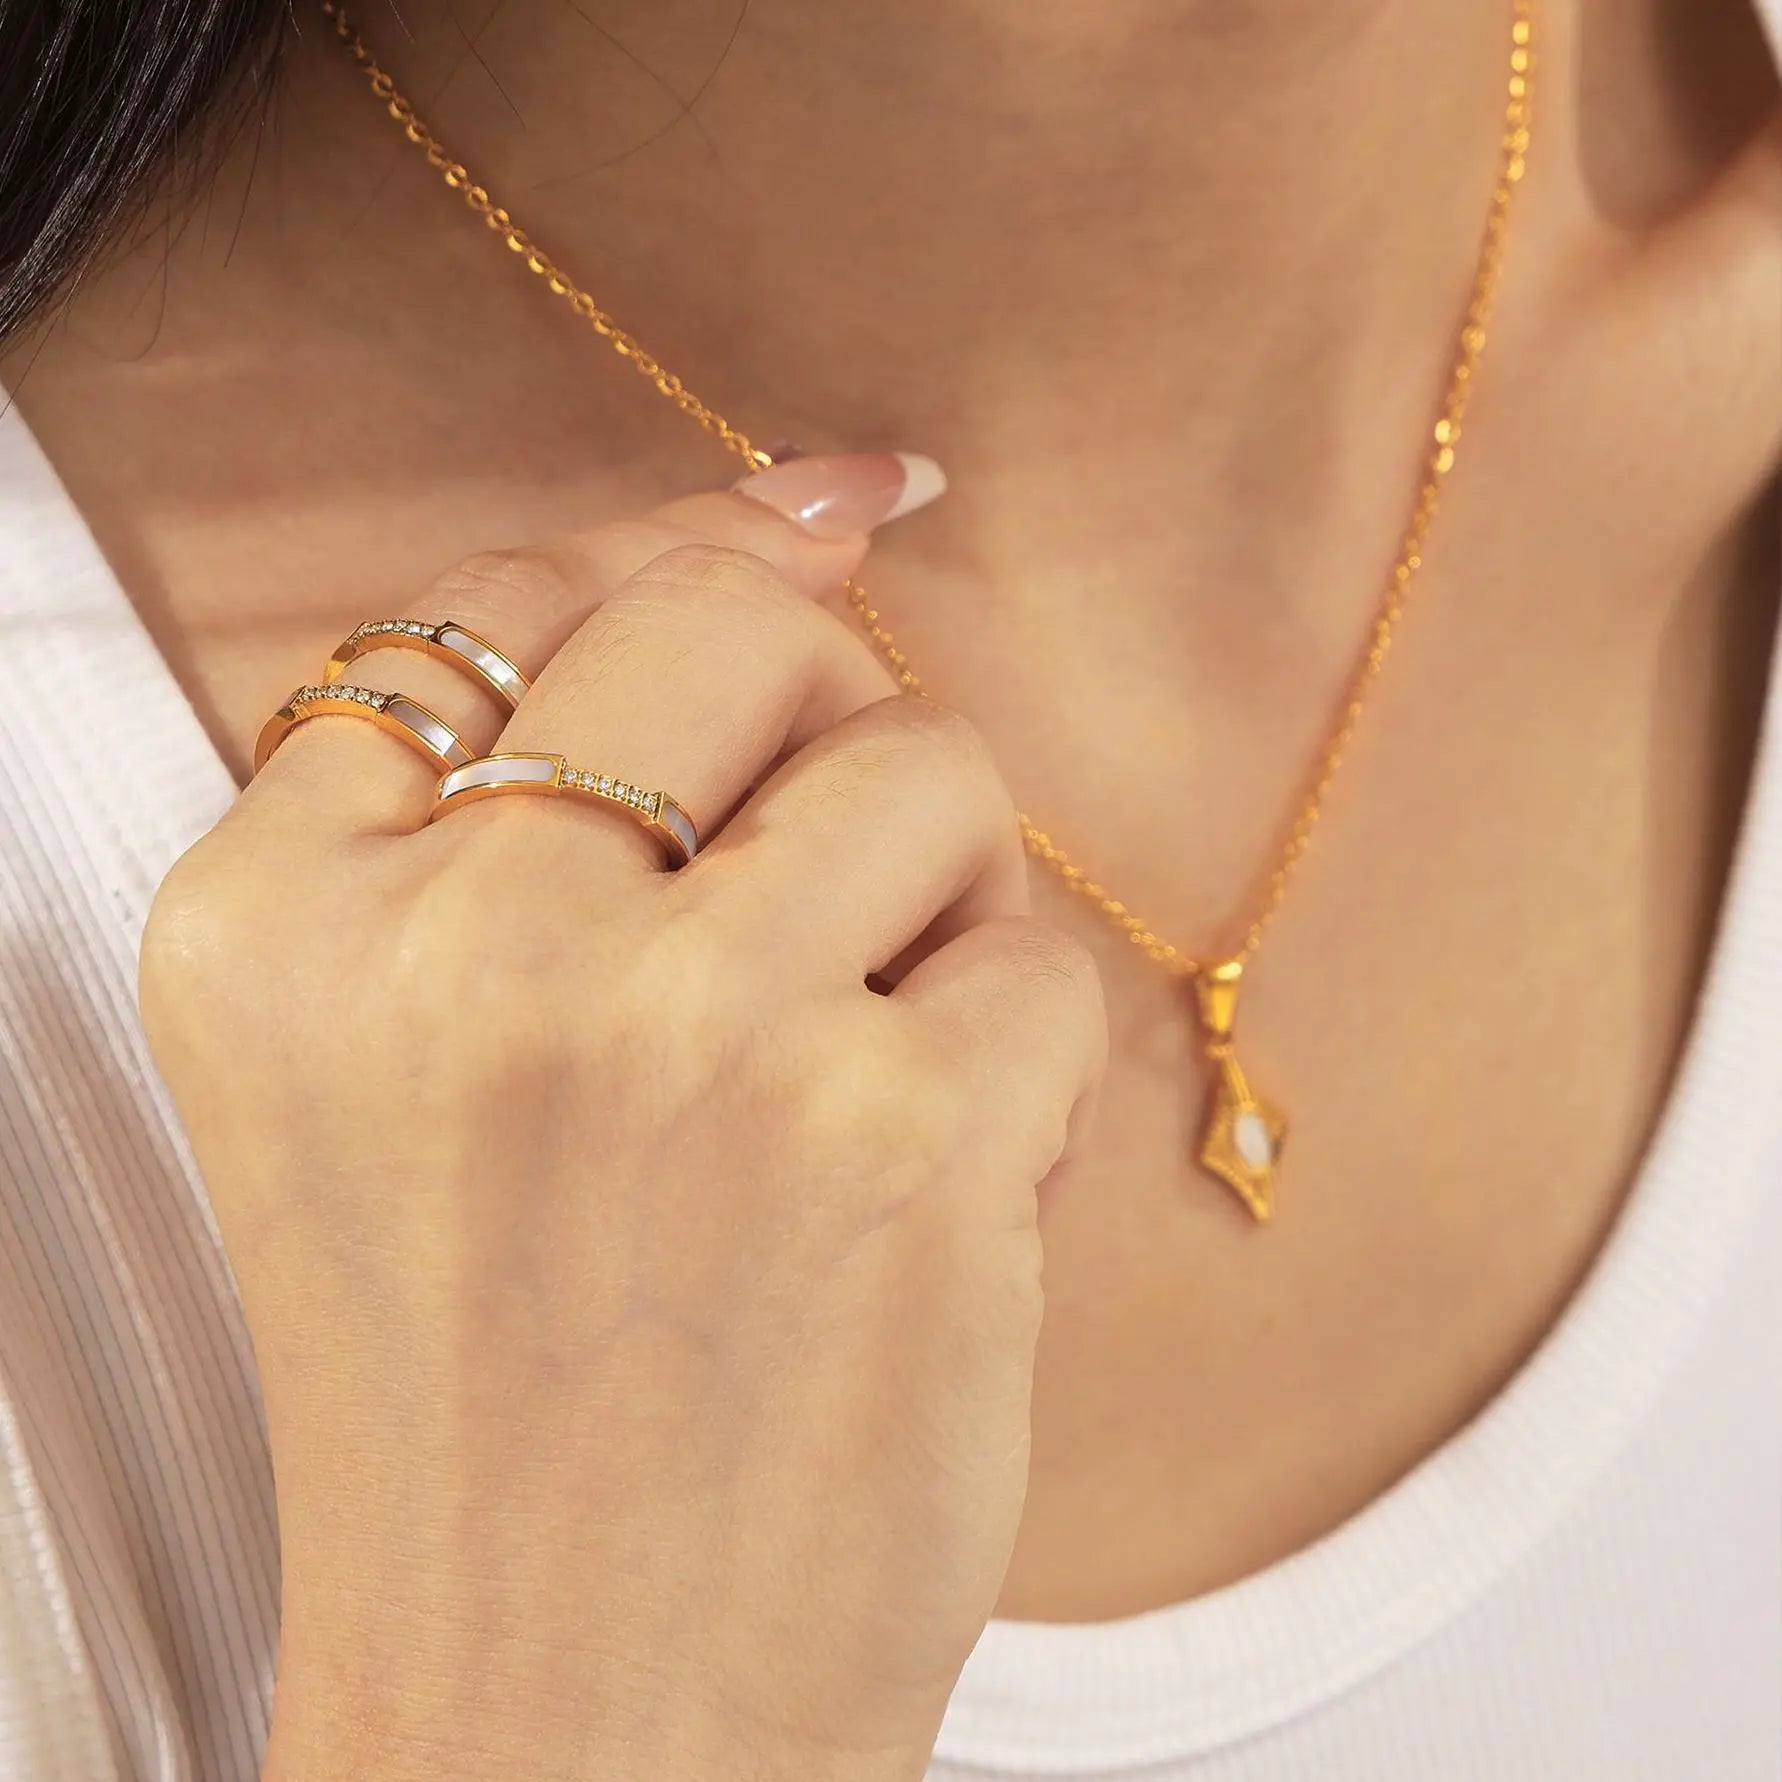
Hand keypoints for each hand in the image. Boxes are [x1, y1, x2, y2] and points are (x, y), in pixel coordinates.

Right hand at [140, 455, 1107, 1781]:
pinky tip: (923, 1202)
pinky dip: (1016, 1069)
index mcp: (285, 924)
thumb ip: (505, 811)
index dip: (685, 534)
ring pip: (927, 770)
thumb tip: (794, 524)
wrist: (564, 1717)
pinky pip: (1041, 967)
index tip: (828, 503)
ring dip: (932, 916)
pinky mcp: (891, 1142)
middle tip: (821, 883)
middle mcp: (462, 949)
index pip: (509, 603)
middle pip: (738, 626)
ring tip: (851, 1085)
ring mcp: (681, 1037)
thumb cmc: (500, 1395)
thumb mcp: (384, 1082)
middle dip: (830, 715)